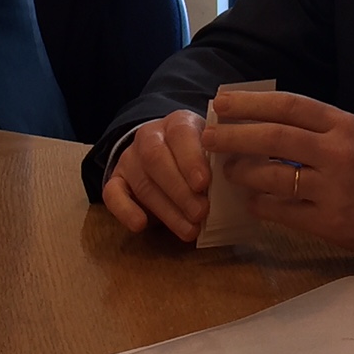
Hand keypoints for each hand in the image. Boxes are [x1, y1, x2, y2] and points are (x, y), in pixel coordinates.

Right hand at [102, 109, 210, 241]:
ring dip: (166, 209)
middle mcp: (150, 136)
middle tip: (200, 213)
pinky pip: (112, 193)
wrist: (167, 150)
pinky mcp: (116, 179)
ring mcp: (130, 158)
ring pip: (142, 182)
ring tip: (190, 230)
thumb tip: (241, 178)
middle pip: (157, 159)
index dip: (191, 159)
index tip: (204, 184)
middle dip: (179, 189)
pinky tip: (140, 225)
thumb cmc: (200, 155)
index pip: (181, 134)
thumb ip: (223, 159)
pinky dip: (124, 210)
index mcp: (179, 123)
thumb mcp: (213, 148)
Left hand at [203, 91, 353, 260]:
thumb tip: (262, 120)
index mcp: (342, 125)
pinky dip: (259, 203)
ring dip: (241, 171)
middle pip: (272, 137)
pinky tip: (251, 200)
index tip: (222, 103)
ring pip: (270, 175)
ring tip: (229, 170)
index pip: (287, 106)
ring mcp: (331, 189)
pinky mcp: (328, 222)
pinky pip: (280, 210)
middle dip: (233, 136)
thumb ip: (315, 126)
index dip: (250, 103)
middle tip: (208, 136)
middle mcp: (336, 153)